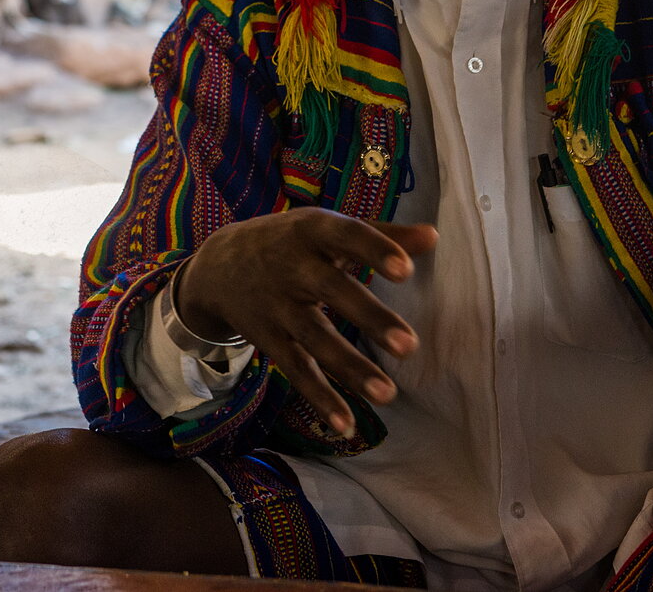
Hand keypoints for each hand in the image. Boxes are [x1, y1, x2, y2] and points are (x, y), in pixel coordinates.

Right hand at [176, 208, 436, 436]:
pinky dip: (320, 398)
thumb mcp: (326, 227)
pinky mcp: (269, 340)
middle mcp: (292, 268)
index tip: (406, 270)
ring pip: (315, 339)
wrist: (219, 266)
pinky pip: (296, 371)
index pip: (346, 237)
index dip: (375, 251)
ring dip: (351, 368)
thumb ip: (382, 234)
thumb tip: (434, 237)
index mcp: (312, 231)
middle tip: (410, 346)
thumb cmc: (291, 242)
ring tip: (388, 394)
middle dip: (370, 318)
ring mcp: (278, 306)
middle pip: (332, 292)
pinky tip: (347, 425)